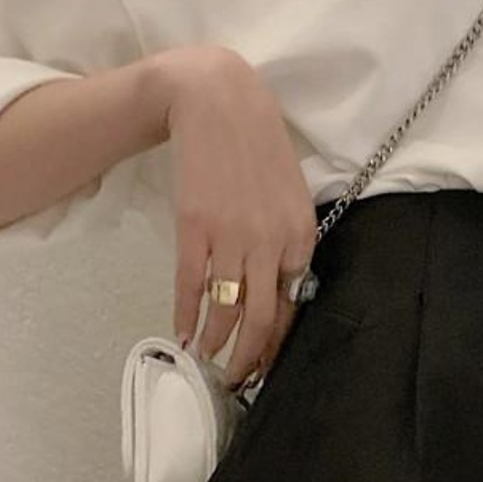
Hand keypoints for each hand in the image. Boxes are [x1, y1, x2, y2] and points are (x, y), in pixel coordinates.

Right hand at [160, 44, 318, 387]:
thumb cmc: (258, 142)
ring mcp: (231, 236)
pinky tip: (182, 333)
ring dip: (216, 344)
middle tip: (236, 381)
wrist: (217, 100)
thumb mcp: (289, 190)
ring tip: (207, 362)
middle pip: (262, 319)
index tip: (265, 363)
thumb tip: (278, 285)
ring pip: (225, 310)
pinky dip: (185, 316)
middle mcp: (270, 241)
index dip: (277, 340)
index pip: (291, 303)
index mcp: (300, 232)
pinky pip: (190, 286)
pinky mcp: (194, 229)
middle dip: (249, 359)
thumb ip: (287, 237)